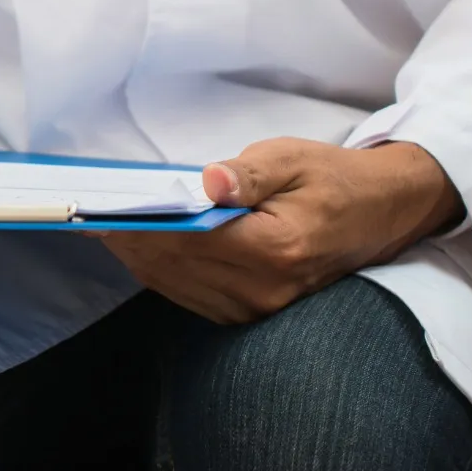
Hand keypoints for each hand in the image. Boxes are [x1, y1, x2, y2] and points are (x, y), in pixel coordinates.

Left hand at [99, 137, 460, 323]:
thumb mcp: (293, 159)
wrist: (382, 214)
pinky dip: (161, 272)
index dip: (140, 224)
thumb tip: (210, 180)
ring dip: (139, 257)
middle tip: (89, 213)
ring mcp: (259, 308)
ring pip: (176, 286)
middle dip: (129, 239)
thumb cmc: (334, 179)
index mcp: (276, 249)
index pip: (187, 240)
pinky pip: (191, 296)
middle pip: (174, 266)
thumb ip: (248, 174)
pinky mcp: (253, 312)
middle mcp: (265, 289)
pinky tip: (140, 247)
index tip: (101, 209)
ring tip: (105, 226)